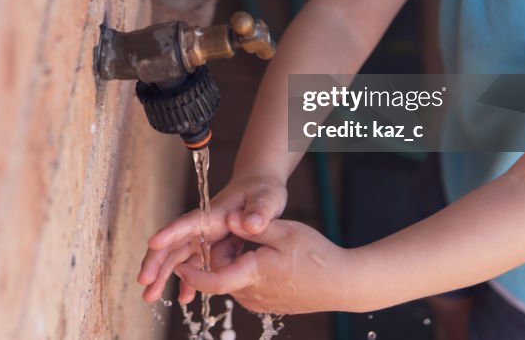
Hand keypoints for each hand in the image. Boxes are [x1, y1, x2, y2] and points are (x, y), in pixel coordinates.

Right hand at [138, 173, 287, 302]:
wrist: (261, 190)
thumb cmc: (263, 191)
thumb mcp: (266, 199)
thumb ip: (259, 212)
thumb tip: (251, 224)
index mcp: (215, 214)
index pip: (189, 223)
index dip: (171, 232)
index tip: (152, 242)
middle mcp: (204, 226)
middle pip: (175, 243)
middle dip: (157, 261)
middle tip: (143, 281)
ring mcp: (206, 238)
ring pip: (179, 257)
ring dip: (163, 275)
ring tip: (150, 296)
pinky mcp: (212, 247)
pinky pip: (195, 265)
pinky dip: (189, 281)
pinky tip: (185, 298)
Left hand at [174, 214, 351, 314]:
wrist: (342, 284)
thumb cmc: (316, 255)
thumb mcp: (284, 231)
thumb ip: (252, 225)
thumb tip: (229, 219)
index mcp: (253, 274)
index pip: (212, 281)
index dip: (193, 275)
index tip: (181, 265)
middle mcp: (252, 294)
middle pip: (221, 275)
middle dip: (219, 255)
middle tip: (236, 232)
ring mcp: (261, 302)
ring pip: (234, 281)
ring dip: (234, 264)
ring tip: (257, 243)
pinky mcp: (269, 304)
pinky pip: (247, 287)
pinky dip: (246, 272)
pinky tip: (266, 257)